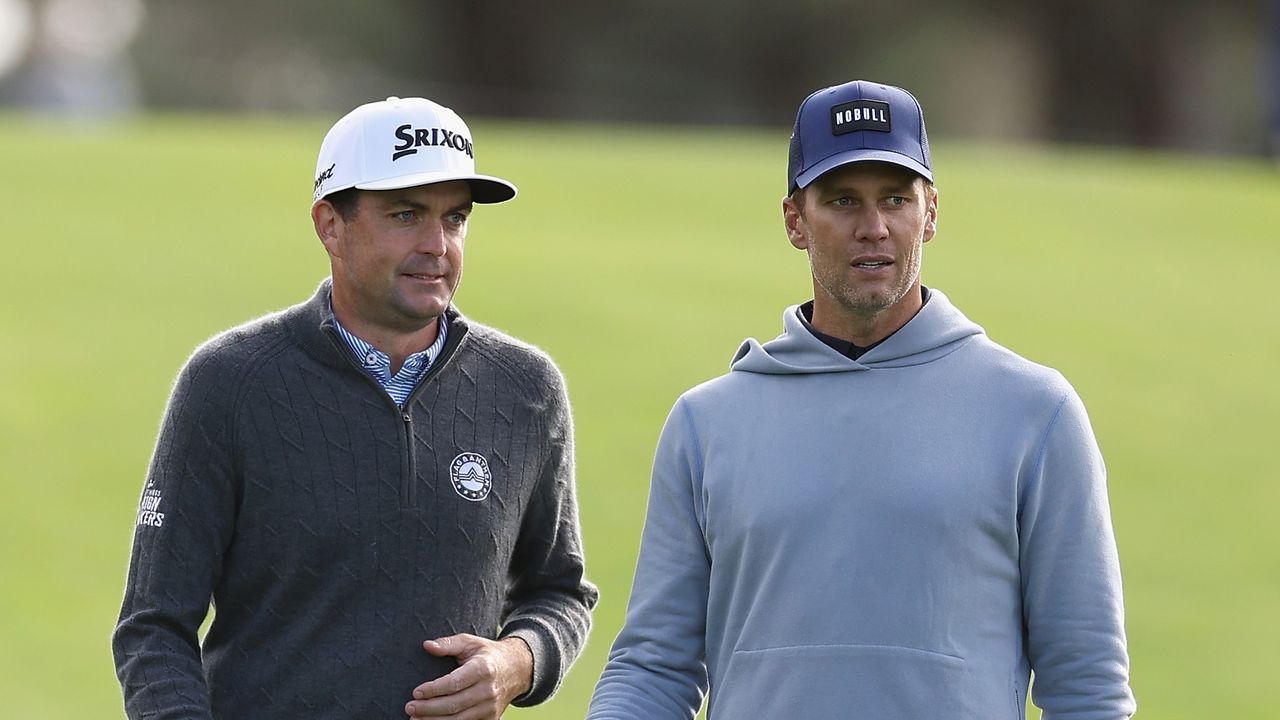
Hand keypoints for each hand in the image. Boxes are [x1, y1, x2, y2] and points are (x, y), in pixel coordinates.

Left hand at [404, 633, 532, 718]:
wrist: (516, 669)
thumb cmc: (487, 654)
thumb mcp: (470, 642)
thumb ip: (448, 643)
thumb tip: (427, 646)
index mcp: (483, 669)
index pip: (454, 683)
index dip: (433, 689)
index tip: (416, 692)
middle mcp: (488, 690)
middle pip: (454, 704)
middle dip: (429, 708)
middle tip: (410, 707)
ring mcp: (491, 707)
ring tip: (415, 719)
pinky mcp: (491, 719)